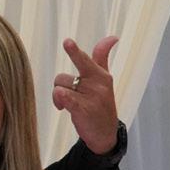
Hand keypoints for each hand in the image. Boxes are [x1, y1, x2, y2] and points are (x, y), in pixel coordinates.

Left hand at [52, 37, 118, 154]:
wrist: (105, 132)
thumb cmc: (99, 102)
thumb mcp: (104, 80)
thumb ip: (102, 59)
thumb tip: (112, 37)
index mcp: (101, 75)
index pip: (94, 57)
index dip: (84, 49)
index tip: (80, 38)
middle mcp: (97, 84)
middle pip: (70, 71)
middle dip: (74, 54)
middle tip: (68, 42)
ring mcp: (92, 97)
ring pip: (60, 87)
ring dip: (57, 96)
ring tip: (65, 103)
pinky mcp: (84, 109)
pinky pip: (67, 98)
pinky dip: (61, 99)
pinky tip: (61, 105)